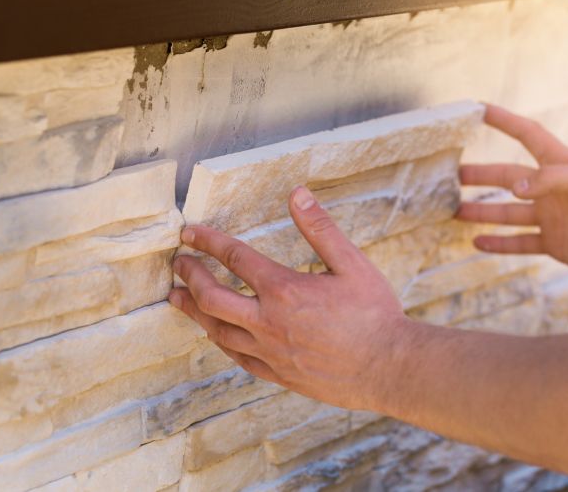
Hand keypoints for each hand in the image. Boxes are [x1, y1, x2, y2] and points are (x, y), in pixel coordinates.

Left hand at [169, 186, 408, 410]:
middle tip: (177, 264)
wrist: (389, 368)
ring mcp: (270, 352)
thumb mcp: (352, 263)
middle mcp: (268, 322)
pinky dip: (219, 341)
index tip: (188, 233)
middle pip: (212, 297)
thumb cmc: (375, 314)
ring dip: (193, 311)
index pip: (234, 257)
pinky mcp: (278, 374)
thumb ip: (320, 228)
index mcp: (284, 289)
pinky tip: (215, 335)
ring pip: (217, 331)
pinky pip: (237, 358)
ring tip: (177, 299)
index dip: (207, 241)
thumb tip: (297, 193)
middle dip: (190, 277)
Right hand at [457, 104, 567, 276]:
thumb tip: (513, 189)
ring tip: (455, 211)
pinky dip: (498, 244)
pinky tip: (477, 243)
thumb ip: (548, 180)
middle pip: (508, 177)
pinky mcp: (555, 242)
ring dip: (481, 212)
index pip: (528, 136)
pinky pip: (519, 243)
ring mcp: (551, 216)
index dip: (504, 122)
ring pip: (507, 212)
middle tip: (453, 174)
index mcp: (562, 165)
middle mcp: (551, 189)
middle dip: (480, 174)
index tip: (480, 110)